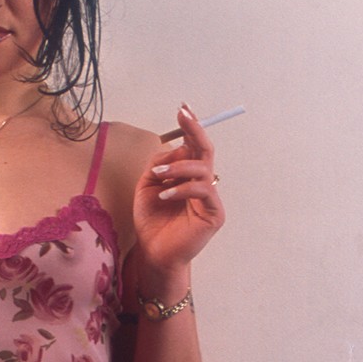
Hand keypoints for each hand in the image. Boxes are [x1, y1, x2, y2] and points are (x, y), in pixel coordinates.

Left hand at [131, 103, 225, 278]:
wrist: (154, 252)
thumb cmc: (152, 222)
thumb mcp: (147, 186)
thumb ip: (158, 164)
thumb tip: (173, 148)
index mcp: (188, 177)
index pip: (193, 147)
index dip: (190, 128)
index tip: (183, 109)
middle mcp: (202, 184)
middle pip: (205, 151)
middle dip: (195, 130)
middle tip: (183, 115)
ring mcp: (210, 199)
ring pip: (203, 169)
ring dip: (179, 166)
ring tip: (159, 173)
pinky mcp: (214, 214)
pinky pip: (203, 191)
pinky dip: (183, 188)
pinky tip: (165, 194)